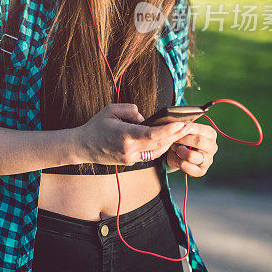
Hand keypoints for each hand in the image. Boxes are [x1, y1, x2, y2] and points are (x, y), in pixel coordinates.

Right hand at [71, 103, 191, 165]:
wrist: (83, 147)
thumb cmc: (96, 126)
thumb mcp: (110, 110)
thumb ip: (130, 110)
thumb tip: (145, 118)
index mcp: (125, 136)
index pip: (152, 134)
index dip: (169, 130)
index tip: (182, 123)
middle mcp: (129, 150)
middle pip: (159, 143)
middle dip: (175, 135)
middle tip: (189, 125)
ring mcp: (130, 158)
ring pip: (157, 151)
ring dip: (169, 141)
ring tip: (181, 131)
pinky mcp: (130, 162)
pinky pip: (149, 154)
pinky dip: (159, 146)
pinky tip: (166, 139)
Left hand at [165, 122, 217, 175]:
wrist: (177, 154)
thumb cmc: (181, 139)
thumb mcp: (183, 130)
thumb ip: (184, 127)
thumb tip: (181, 124)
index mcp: (210, 133)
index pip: (199, 129)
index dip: (185, 129)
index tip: (176, 128)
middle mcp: (212, 147)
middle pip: (198, 141)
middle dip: (182, 140)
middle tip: (174, 139)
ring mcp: (208, 160)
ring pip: (192, 156)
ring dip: (180, 152)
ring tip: (176, 149)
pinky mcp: (201, 171)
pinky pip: (188, 167)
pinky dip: (180, 163)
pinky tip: (178, 159)